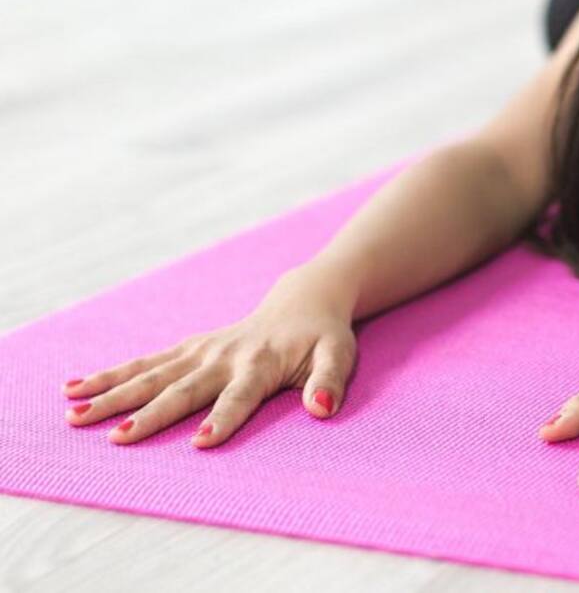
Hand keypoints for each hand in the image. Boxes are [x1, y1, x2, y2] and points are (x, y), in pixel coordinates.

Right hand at [60, 260, 359, 446]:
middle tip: (117, 438)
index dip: (222, 419)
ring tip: (75, 415)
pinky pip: (144, 362)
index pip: (240, 397)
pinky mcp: (188, 348)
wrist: (303, 301)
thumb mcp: (339, 355)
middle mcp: (224, 356)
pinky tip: (74, 389)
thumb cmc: (323, 337)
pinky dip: (110, 375)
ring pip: (151, 374)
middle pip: (183, 389)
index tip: (200, 442)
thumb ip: (330, 381)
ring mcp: (201, 351)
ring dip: (113, 394)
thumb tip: (321, 408)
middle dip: (150, 414)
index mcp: (261, 363)